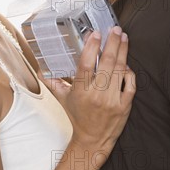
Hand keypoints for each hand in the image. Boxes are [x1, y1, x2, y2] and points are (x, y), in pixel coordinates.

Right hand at [48, 27, 135, 164]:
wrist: (93, 139)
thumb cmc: (78, 116)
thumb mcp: (63, 99)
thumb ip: (52, 83)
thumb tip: (40, 69)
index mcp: (80, 91)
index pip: (86, 65)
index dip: (91, 47)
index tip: (96, 34)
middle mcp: (96, 95)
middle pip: (106, 63)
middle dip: (112, 43)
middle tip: (115, 29)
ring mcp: (112, 100)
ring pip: (119, 70)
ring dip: (123, 51)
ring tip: (123, 37)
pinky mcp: (124, 106)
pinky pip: (130, 83)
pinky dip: (129, 71)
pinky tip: (127, 61)